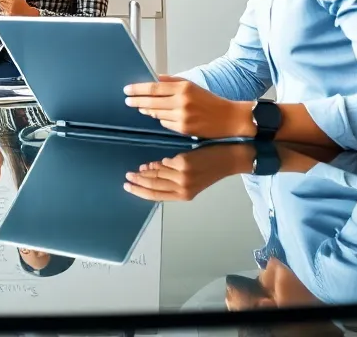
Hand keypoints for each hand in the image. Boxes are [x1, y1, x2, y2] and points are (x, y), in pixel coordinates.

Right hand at [123, 144, 256, 201]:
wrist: (229, 160)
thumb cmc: (211, 169)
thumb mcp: (192, 180)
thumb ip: (173, 179)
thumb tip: (151, 171)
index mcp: (184, 195)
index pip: (157, 196)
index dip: (140, 192)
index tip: (128, 187)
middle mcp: (182, 188)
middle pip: (154, 186)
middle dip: (138, 182)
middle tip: (127, 177)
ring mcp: (182, 176)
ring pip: (157, 175)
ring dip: (144, 173)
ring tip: (136, 170)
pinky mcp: (183, 163)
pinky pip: (165, 163)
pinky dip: (158, 163)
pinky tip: (154, 162)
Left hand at [124, 77, 256, 139]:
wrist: (229, 119)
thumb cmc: (210, 101)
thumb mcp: (191, 86)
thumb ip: (171, 82)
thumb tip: (153, 79)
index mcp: (183, 88)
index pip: (153, 88)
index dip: (137, 89)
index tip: (127, 90)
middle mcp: (181, 102)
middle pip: (151, 101)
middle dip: (136, 101)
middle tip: (127, 100)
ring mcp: (182, 117)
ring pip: (156, 114)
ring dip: (147, 110)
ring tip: (142, 107)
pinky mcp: (183, 129)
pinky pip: (165, 124)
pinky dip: (162, 120)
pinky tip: (162, 116)